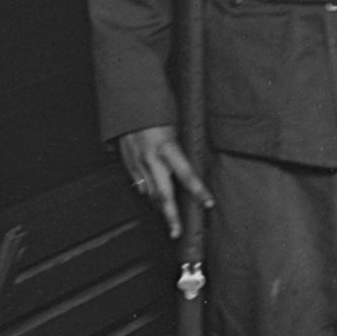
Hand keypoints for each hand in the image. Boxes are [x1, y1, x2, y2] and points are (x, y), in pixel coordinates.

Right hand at [118, 125, 211, 247]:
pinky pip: (139, 185)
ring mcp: (137, 163)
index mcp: (167, 147)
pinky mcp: (128, 164)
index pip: (186, 174)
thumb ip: (183, 150)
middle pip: (163, 194)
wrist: (128, 104)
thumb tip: (196, 166)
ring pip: (150, 193)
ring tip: (170, 222)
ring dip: (160, 208)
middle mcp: (151, 159)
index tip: (208, 203)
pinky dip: (148, 194)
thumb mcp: (176, 128)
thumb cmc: (156, 113)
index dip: (198, 191)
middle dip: (171, 215)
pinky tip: (154, 200)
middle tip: (177, 232)